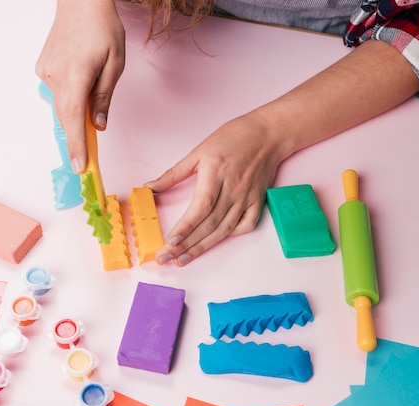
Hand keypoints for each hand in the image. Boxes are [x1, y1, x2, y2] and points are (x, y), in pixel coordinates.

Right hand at [36, 0, 125, 172]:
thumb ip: (104, 97)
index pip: (74, 119)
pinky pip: (57, 93)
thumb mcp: (114, 64)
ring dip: (74, 113)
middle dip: (77, 136)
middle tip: (87, 155)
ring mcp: (46, 73)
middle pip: (66, 117)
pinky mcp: (42, 69)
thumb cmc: (102, 29)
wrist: (80, 3)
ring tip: (90, 98)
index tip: (79, 166)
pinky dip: (68, 97)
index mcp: (75, 75)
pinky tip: (79, 81)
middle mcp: (55, 77)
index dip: (76, 146)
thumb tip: (98, 124)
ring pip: (61, 106)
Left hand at [147, 114, 286, 265]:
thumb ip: (174, 173)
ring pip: (224, 229)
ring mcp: (247, 197)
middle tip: (166, 259)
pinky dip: (230, 236)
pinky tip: (213, 243)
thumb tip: (150, 186)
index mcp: (216, 174)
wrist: (268, 133)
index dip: (186, 226)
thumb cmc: (233, 138)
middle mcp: (233, 189)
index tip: (171, 242)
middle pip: (208, 224)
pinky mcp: (257, 201)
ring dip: (202, 247)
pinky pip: (245, 225)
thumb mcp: (198, 151)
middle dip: (185, 245)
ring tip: (183, 259)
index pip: (200, 207)